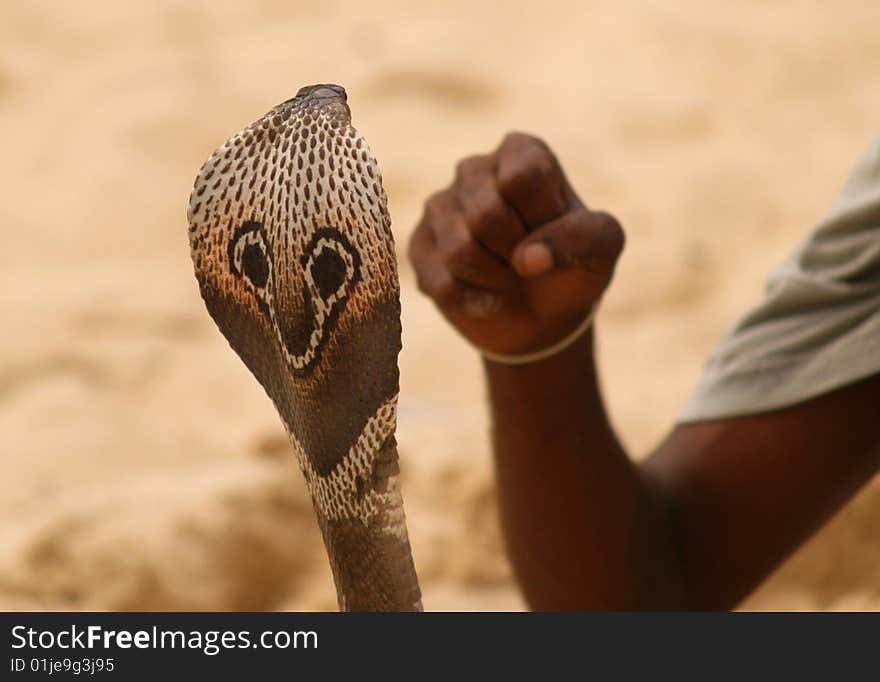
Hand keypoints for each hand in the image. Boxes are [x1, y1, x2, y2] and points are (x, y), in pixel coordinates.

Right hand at [408, 132, 624, 356]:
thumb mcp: (604, 248)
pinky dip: (472, 302)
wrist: (542, 317)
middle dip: (516, 254)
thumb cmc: (574, 267)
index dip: (544, 220)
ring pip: (459, 250)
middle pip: (487, 215)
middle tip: (529, 262)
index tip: (555, 232)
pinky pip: (440, 282)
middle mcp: (474, 170)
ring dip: (495, 280)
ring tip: (508, 279)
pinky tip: (487, 300)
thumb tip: (527, 259)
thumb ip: (585, 238)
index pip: (523, 178)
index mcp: (520, 152)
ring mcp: (440, 207)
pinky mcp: (419, 248)